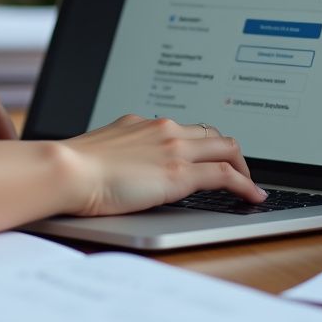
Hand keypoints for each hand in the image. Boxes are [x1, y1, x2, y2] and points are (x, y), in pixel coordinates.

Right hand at [60, 115, 265, 215]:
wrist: (67, 170)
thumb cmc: (73, 169)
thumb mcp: (101, 153)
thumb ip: (118, 155)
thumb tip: (119, 168)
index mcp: (143, 125)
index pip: (185, 129)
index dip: (204, 145)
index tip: (209, 158)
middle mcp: (163, 129)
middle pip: (212, 135)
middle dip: (230, 153)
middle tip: (237, 172)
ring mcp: (174, 148)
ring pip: (225, 148)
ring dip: (242, 167)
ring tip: (249, 186)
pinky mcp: (181, 172)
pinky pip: (226, 174)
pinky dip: (245, 185)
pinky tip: (253, 196)